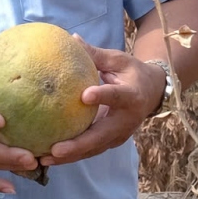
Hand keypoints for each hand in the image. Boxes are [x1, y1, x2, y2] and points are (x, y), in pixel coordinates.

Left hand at [39, 37, 165, 166]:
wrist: (153, 93)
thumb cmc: (132, 72)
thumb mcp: (118, 60)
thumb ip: (95, 54)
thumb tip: (72, 39)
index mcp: (132, 95)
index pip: (117, 96)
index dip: (102, 96)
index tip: (84, 96)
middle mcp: (127, 120)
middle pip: (102, 135)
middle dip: (78, 145)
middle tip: (55, 149)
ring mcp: (119, 134)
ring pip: (94, 148)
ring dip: (70, 156)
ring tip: (45, 159)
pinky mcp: (110, 141)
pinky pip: (90, 150)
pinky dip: (72, 156)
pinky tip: (48, 158)